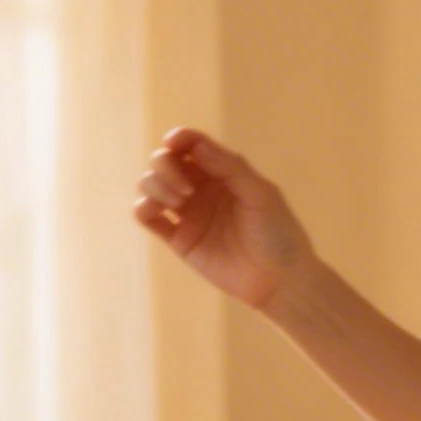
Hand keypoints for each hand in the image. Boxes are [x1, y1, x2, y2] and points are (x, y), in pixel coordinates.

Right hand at [131, 128, 317, 313]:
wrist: (278, 281)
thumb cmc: (278, 233)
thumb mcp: (261, 194)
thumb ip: (230, 167)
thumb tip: (195, 144)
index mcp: (223, 172)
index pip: (191, 145)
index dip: (178, 138)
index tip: (174, 144)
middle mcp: (202, 188)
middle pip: (165, 160)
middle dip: (164, 165)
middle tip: (186, 189)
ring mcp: (188, 212)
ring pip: (150, 185)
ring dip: (155, 185)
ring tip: (178, 203)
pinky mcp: (178, 238)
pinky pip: (147, 216)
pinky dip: (142, 208)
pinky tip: (158, 211)